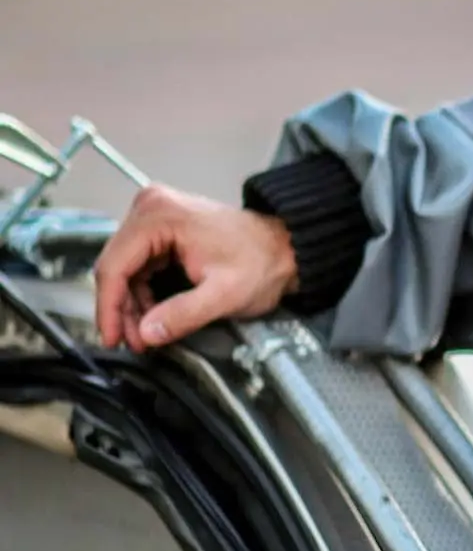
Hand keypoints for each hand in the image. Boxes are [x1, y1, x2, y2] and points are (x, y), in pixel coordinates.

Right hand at [94, 186, 297, 352]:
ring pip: (124, 269)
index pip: (115, 265)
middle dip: (120, 309)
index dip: (108, 307)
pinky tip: (151, 318)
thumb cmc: (262, 262)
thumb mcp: (225, 295)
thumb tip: (146, 334)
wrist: (285, 247)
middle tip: (129, 343)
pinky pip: (139, 265)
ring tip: (143, 337)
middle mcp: (151, 208)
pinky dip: (141, 294)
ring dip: (130, 305)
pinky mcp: (162, 229)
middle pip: (116, 266)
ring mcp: (155, 216)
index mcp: (160, 215)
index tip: (111, 338)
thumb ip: (183, 315)